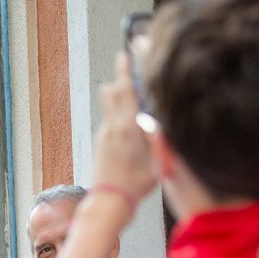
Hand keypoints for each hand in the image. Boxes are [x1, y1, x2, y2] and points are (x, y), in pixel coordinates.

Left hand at [92, 52, 157, 202]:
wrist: (108, 202)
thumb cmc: (135, 185)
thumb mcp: (158, 160)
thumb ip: (158, 137)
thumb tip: (158, 118)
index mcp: (128, 127)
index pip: (125, 91)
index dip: (124, 72)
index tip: (123, 55)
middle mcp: (112, 128)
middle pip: (111, 93)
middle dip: (119, 79)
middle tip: (125, 66)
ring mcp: (103, 136)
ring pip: (108, 107)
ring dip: (117, 97)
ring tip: (129, 94)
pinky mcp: (99, 145)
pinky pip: (109, 122)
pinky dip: (117, 115)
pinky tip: (128, 123)